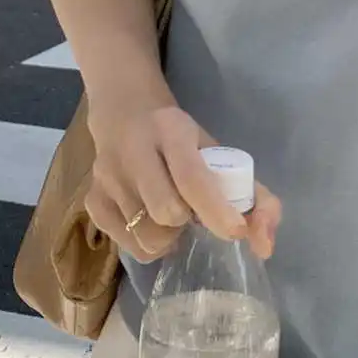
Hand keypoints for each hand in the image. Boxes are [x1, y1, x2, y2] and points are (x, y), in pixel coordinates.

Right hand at [85, 91, 281, 262]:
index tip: (237, 231)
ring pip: (147, 236)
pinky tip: (149, 219)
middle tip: (190, 211)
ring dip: (168, 236)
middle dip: (187, 222)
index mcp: (171, 129)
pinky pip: (127, 245)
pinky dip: (146, 242)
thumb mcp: (216, 151)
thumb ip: (253, 195)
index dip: (216, 209)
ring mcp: (107, 176)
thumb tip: (266, 245)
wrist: (124, 112)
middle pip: (167, 212)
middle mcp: (133, 150)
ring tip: (170, 214)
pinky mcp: (91, 199)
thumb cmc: (181, 139)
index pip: (192, 176)